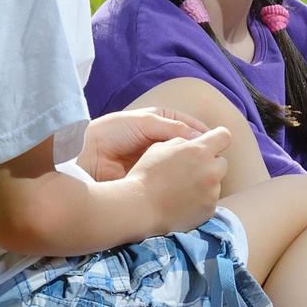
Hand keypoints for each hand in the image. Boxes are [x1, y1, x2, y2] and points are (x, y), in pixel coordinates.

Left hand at [77, 106, 206, 181]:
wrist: (89, 155)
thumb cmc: (113, 133)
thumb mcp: (144, 123)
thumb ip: (171, 128)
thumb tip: (198, 138)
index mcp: (160, 122)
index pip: (189, 126)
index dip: (203, 133)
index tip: (218, 142)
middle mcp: (161, 141)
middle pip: (188, 146)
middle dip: (200, 152)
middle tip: (214, 160)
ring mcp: (158, 161)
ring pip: (182, 164)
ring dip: (192, 168)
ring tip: (205, 173)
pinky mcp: (152, 178)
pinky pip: (172, 179)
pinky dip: (181, 181)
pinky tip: (190, 185)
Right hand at [128, 126, 230, 232]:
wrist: (140, 207)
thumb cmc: (146, 174)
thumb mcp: (160, 147)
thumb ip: (182, 141)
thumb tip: (195, 142)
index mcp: (199, 151)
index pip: (224, 136)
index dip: (218, 138)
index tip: (212, 143)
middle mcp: (211, 170)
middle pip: (222, 162)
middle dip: (210, 164)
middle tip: (190, 170)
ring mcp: (212, 192)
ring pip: (216, 183)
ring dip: (205, 183)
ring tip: (181, 189)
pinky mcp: (209, 210)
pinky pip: (210, 201)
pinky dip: (200, 200)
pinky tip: (182, 202)